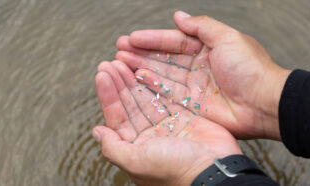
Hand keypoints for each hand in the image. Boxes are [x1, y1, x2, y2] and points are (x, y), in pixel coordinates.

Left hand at [94, 61, 241, 185]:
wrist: (213, 170)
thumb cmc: (174, 170)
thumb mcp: (136, 162)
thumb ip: (113, 147)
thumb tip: (96, 132)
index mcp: (136, 147)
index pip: (117, 117)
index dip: (108, 95)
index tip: (101, 75)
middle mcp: (150, 135)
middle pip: (130, 104)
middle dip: (119, 83)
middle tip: (110, 63)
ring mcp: (167, 125)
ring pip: (146, 97)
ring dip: (134, 79)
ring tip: (123, 61)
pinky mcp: (184, 116)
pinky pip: (166, 95)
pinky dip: (155, 82)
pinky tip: (145, 69)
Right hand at [115, 11, 291, 139]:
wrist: (264, 103)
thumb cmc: (250, 68)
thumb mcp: (227, 38)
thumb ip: (201, 26)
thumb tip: (178, 15)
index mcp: (207, 47)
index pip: (173, 40)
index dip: (152, 39)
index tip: (131, 37)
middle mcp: (197, 66)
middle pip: (164, 57)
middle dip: (141, 53)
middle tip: (118, 50)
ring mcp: (193, 86)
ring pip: (162, 74)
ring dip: (141, 67)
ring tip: (120, 62)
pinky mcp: (191, 104)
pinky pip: (168, 92)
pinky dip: (152, 85)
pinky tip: (136, 78)